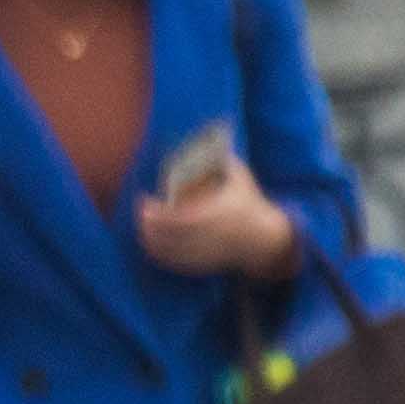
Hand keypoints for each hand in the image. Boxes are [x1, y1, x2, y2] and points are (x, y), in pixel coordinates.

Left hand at [137, 169, 302, 277]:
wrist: (264, 238)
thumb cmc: (249, 202)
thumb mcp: (240, 177)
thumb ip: (224, 160)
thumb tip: (207, 139)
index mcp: (219, 213)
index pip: (179, 217)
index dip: (158, 212)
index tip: (144, 200)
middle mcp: (211, 235)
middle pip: (170, 236)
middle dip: (150, 226)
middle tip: (140, 214)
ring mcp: (206, 252)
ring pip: (170, 251)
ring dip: (151, 241)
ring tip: (142, 227)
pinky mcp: (203, 264)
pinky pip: (176, 263)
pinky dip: (160, 254)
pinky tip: (151, 243)